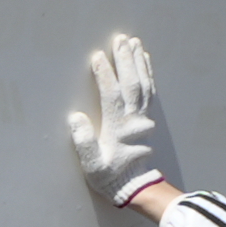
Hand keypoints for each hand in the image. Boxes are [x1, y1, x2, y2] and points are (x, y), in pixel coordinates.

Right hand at [61, 26, 171, 206]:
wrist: (133, 186)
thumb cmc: (109, 176)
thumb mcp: (92, 165)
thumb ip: (85, 142)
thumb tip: (75, 117)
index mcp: (117, 128)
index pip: (112, 95)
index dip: (105, 75)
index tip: (98, 56)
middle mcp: (133, 119)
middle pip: (131, 84)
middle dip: (125, 60)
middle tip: (120, 39)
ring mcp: (143, 117)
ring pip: (143, 84)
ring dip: (138, 62)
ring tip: (133, 42)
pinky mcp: (147, 117)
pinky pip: (150, 91)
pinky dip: (148, 73)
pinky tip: (144, 59)